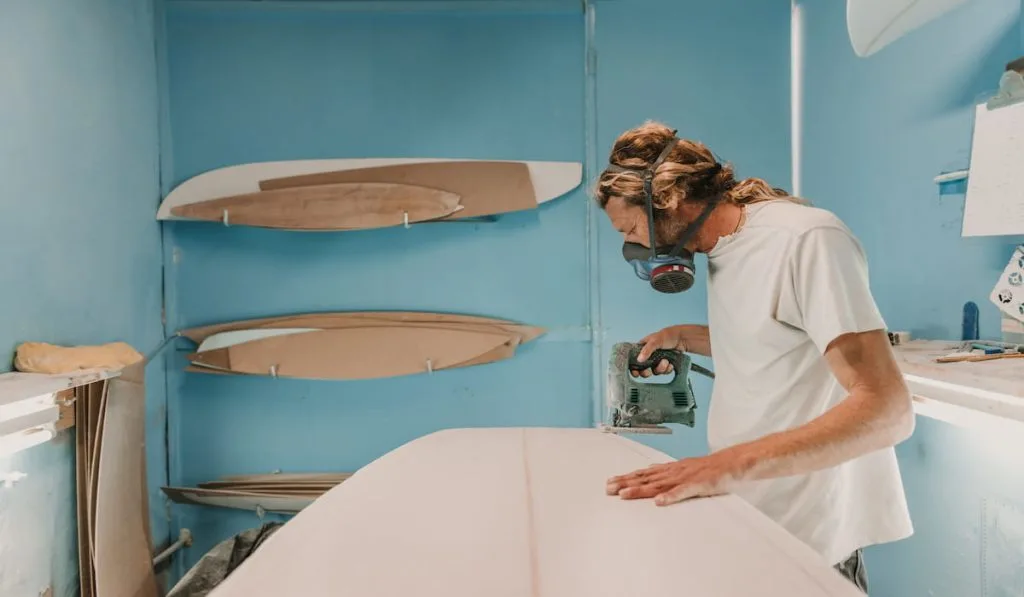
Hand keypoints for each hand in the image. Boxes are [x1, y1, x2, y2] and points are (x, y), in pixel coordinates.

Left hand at [605, 450, 748, 505]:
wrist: (733, 462)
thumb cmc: (709, 467)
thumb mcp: (684, 467)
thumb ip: (666, 470)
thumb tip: (649, 469)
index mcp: (670, 469)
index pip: (644, 473)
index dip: (626, 477)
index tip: (610, 482)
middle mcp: (674, 472)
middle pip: (646, 478)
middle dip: (626, 483)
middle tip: (608, 489)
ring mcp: (685, 478)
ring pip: (659, 484)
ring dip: (640, 489)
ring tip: (624, 494)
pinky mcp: (698, 485)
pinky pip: (683, 492)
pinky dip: (670, 497)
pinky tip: (659, 502)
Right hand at [632, 326, 687, 377]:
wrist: (683, 338)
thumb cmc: (668, 335)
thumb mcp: (655, 341)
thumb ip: (646, 350)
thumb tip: (639, 359)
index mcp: (643, 348)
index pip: (634, 359)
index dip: (633, 367)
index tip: (635, 372)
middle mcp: (649, 355)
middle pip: (643, 369)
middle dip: (646, 372)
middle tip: (648, 371)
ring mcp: (657, 360)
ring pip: (655, 371)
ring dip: (660, 368)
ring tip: (665, 361)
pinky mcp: (665, 364)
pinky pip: (664, 371)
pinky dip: (667, 369)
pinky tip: (670, 363)